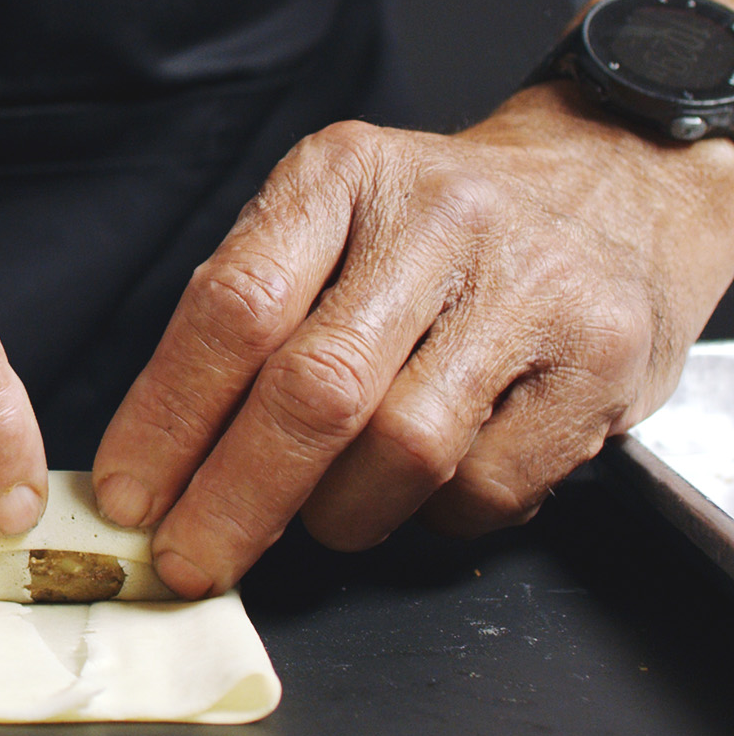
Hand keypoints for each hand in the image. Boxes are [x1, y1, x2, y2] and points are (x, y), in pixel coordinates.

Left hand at [93, 0, 733, 597]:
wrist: (607, 185)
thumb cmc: (431, 227)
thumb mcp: (327, 217)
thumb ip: (248, 311)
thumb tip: (157, 454)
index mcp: (340, 176)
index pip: (232, 308)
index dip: (168, 416)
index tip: (128, 494)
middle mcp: (436, 221)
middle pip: (313, 390)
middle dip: (234, 498)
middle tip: (188, 559)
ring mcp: (527, 288)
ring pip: (401, 451)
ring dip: (338, 511)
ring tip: (323, 508)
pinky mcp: (598, 359)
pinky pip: (486, 485)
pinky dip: (433, 514)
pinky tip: (422, 486)